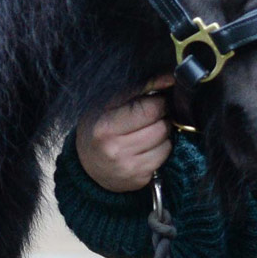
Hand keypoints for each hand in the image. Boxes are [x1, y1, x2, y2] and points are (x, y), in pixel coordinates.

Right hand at [76, 74, 176, 191]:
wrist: (86, 167)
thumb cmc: (98, 128)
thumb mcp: (108, 103)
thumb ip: (140, 88)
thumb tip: (170, 78)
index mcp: (105, 127)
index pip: (149, 110)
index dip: (158, 102)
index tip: (155, 101)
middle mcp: (116, 150)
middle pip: (161, 127)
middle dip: (161, 118)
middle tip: (151, 117)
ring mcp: (128, 167)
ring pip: (166, 143)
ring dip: (162, 135)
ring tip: (147, 131)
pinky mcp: (139, 179)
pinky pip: (164, 158)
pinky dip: (161, 150)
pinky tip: (147, 147)